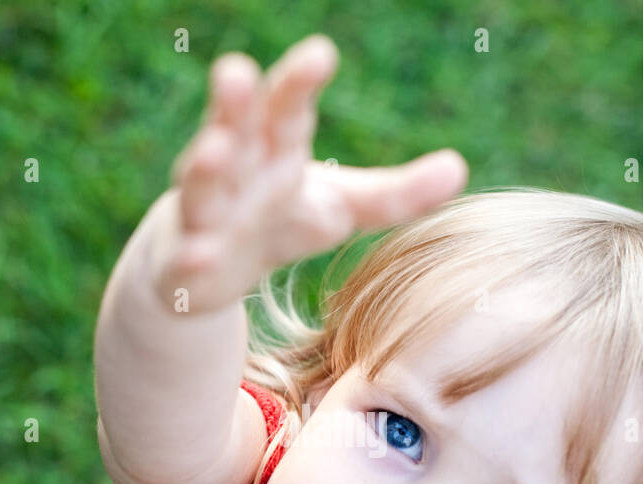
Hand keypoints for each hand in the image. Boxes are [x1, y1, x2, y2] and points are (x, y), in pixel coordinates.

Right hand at [155, 33, 468, 314]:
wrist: (209, 268)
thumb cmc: (279, 220)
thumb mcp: (342, 206)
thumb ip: (396, 193)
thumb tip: (459, 168)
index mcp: (274, 148)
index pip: (287, 107)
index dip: (299, 82)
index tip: (321, 55)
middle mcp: (234, 171)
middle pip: (232, 128)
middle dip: (233, 103)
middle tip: (236, 71)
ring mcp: (203, 214)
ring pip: (199, 187)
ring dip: (202, 167)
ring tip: (212, 151)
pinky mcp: (183, 262)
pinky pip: (184, 257)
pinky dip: (190, 256)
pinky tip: (200, 256)